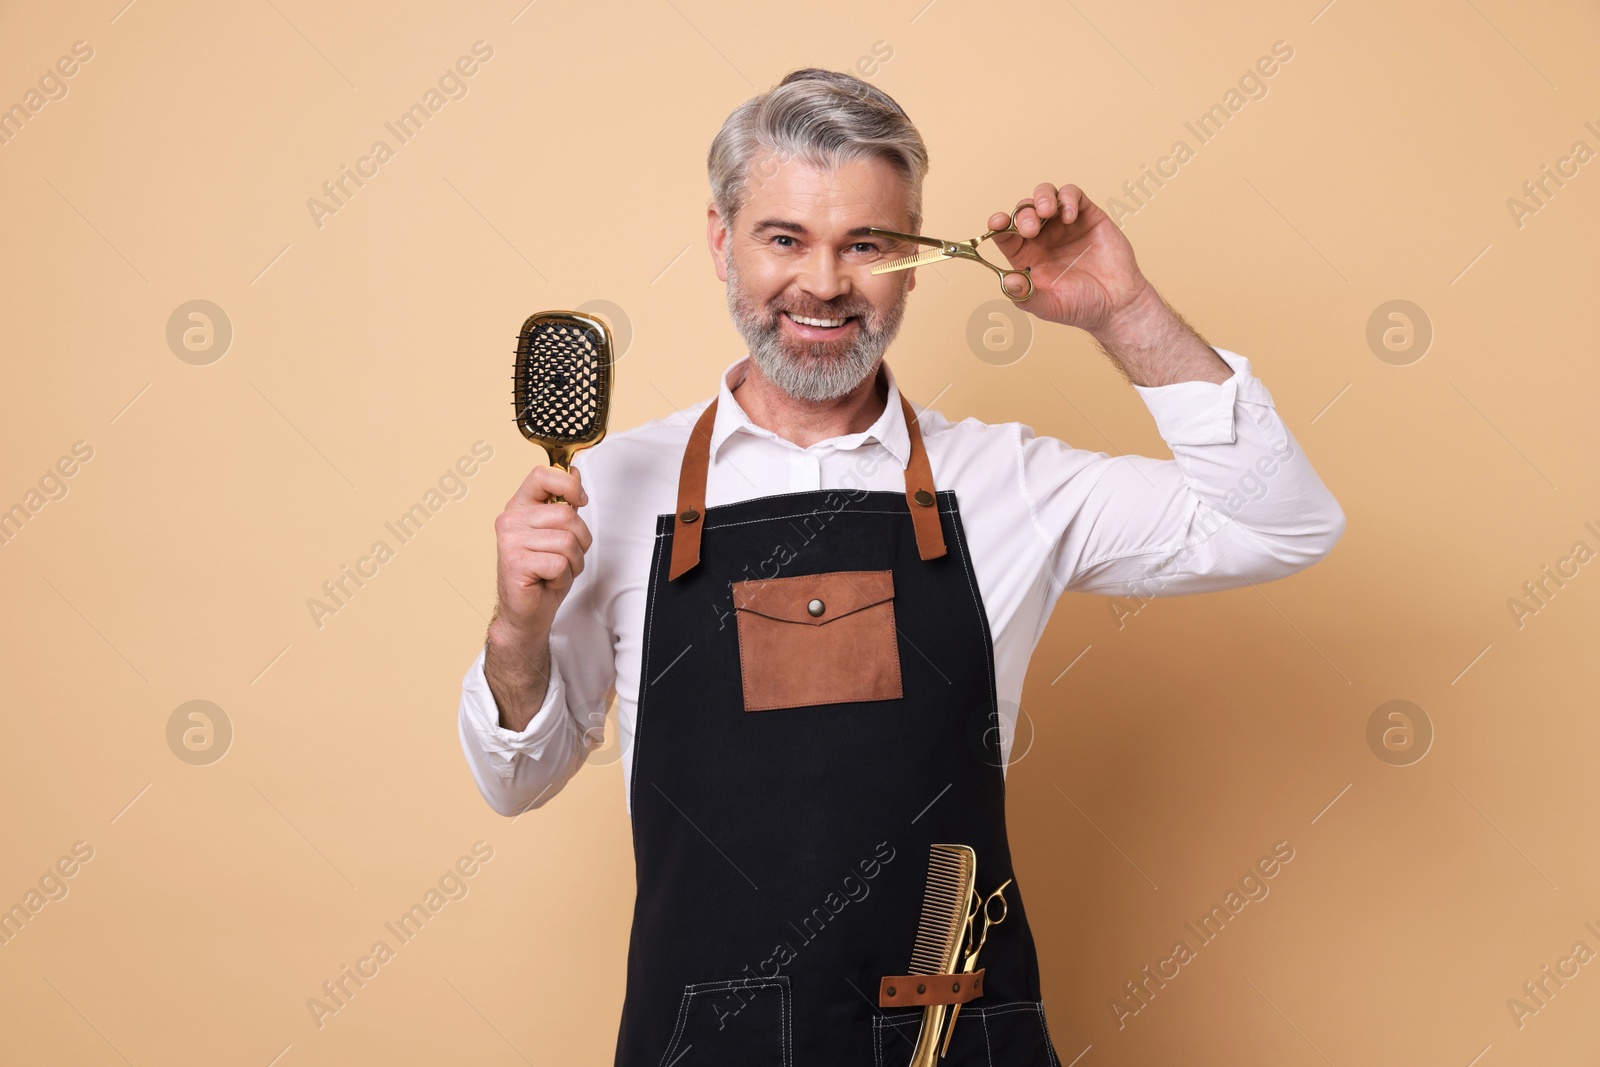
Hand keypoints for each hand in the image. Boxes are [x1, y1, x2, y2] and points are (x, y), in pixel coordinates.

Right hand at [491, 463, 592, 642]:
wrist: (526, 611)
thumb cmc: (543, 574)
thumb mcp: (558, 533)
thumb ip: (564, 503)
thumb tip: (574, 472)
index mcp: (520, 506)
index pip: (543, 475)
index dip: (569, 485)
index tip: (579, 501)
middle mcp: (510, 519)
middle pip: (567, 515)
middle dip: (579, 541)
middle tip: (563, 557)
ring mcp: (509, 540)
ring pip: (567, 541)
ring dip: (572, 563)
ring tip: (555, 570)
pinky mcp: (514, 562)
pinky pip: (559, 563)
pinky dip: (562, 577)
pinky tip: (546, 581)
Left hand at [987, 183, 1231, 385]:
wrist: (1117, 304)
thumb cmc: (1080, 307)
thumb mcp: (1047, 306)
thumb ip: (1025, 296)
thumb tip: (1007, 281)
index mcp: (1026, 256)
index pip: (1005, 234)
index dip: (998, 224)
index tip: (996, 223)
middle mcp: (1042, 237)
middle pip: (1023, 211)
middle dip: (1023, 215)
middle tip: (1030, 229)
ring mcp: (1064, 224)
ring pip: (1045, 195)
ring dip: (1041, 198)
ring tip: (1047, 212)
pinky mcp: (1087, 215)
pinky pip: (1072, 195)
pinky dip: (1067, 198)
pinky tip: (1069, 217)